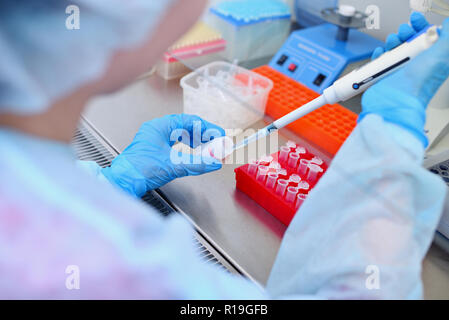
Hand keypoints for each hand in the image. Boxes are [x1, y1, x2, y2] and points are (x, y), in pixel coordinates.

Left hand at [101, 114, 224, 196]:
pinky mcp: (153, 152)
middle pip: (185, 127)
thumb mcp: (173, 165)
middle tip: (216, 143)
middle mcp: (156, 131)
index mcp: (159, 127)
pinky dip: (187, 148)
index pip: (188, 121)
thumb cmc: (139, 170)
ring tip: (208, 149)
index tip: (218, 134)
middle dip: (203, 135)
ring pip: (180, 136)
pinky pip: (175, 145)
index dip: (206, 128)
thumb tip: (214, 162)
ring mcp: (154, 141)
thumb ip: (196, 163)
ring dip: (195, 142)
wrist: (123, 183)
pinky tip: (193, 154)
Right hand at [359, 12, 448, 146]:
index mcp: (433, 59)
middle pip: (411, 41)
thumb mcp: (441, 54)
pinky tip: (380, 53)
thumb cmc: (419, 83)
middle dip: (405, 33)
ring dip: (392, 42)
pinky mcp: (386, 76)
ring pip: (395, 50)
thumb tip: (447, 25)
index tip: (415, 21)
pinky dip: (379, 55)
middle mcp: (417, 65)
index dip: (422, 26)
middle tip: (403, 32)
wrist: (396, 99)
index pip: (429, 37)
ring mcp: (401, 71)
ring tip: (391, 43)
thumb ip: (447, 38)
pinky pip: (382, 61)